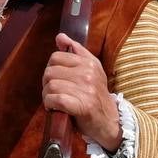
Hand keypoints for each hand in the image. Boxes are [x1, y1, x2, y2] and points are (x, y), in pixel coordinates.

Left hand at [41, 33, 119, 150]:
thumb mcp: (91, 69)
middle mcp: (89, 73)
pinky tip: (54, 108)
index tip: (57, 80)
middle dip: (47, 84)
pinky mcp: (83, 106)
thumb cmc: (96, 95)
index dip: (51, 69)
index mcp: (90, 62)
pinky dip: (50, 104)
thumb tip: (60, 37)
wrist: (110, 121)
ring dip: (47, 96)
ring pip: (51, 86)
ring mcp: (87, 90)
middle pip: (50, 71)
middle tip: (53, 92)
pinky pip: (56, 99)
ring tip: (54, 101)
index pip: (56, 57)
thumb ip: (75, 51)